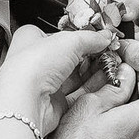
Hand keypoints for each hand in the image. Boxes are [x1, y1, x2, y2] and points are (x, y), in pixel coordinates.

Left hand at [0, 26, 116, 131]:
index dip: (81, 36)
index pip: (60, 34)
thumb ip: (91, 38)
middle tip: (109, 54)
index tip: (100, 37)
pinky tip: (105, 83)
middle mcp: (35, 62)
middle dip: (91, 56)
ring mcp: (44, 85)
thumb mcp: (69, 40)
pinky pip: (77, 94)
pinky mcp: (53, 104)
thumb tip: (104, 36)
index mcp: (30, 39)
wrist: (26, 101)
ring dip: (94, 73)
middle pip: (69, 57)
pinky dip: (92, 89)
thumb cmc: (33, 66)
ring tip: (112, 68)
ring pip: (74, 77)